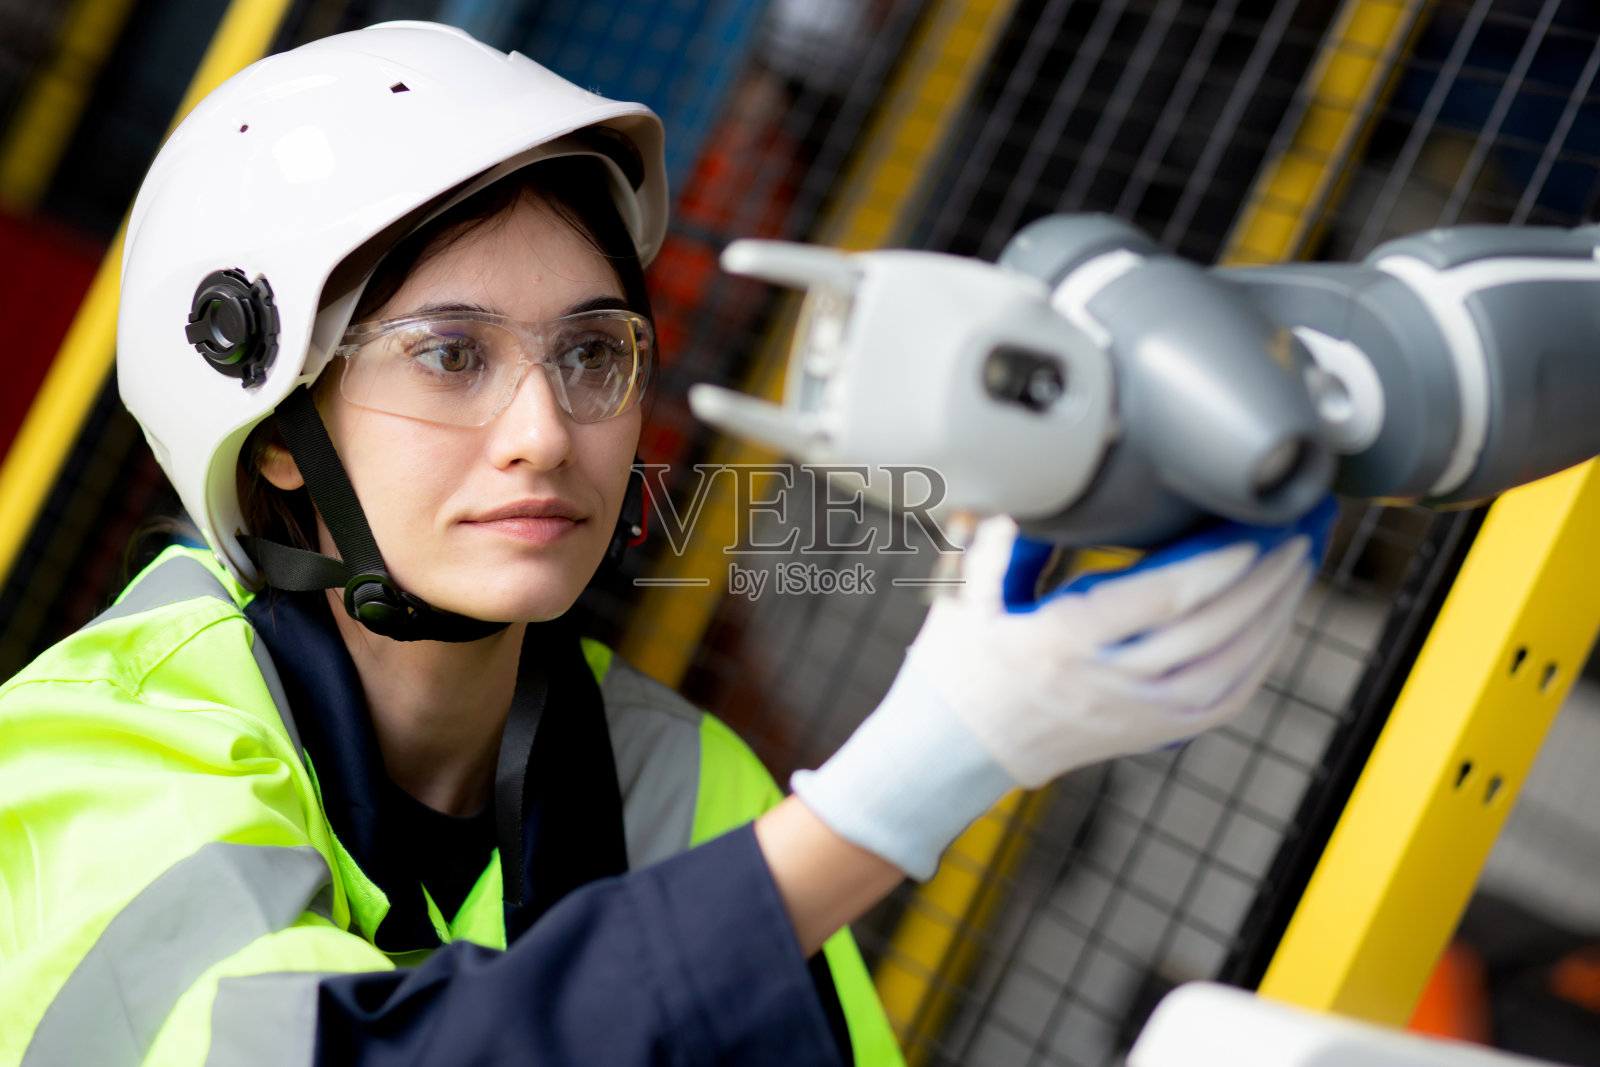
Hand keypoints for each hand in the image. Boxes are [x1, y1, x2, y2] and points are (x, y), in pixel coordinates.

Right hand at [791, 498, 1334, 878]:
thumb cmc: (959, 663)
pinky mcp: (1150, 734)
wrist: (954, 748)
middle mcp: (1106, 685)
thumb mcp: (962, 589)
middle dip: (1265, 578)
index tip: (1252, 530)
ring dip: (1275, 614)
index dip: (1217, 565)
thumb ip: (999, 529)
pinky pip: (1225, 700)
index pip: (1158, 601)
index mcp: (1059, 642)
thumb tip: (1031, 472)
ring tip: (1299, 564)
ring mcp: (1134, 717)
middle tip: (1297, 529)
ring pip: (1229, 667)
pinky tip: (1278, 622)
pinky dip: (1261, 659)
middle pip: (1210, 631)